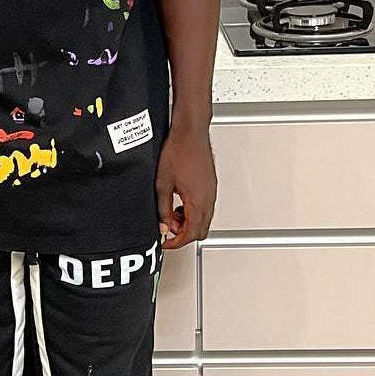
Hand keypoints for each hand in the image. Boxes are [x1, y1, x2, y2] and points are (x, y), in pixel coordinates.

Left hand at [155, 125, 215, 249]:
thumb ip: (163, 209)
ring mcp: (211, 192)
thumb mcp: (162, 184)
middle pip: (200, 230)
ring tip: (172, 215)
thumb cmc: (178, 151)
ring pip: (204, 219)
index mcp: (197, 201)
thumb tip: (163, 226)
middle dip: (183, 234)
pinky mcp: (210, 185)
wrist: (190, 133)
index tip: (166, 242)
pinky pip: (205, 207)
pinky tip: (180, 204)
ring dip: (188, 223)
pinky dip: (193, 212)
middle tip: (168, 229)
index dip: (177, 242)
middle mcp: (208, 198)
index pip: (190, 233)